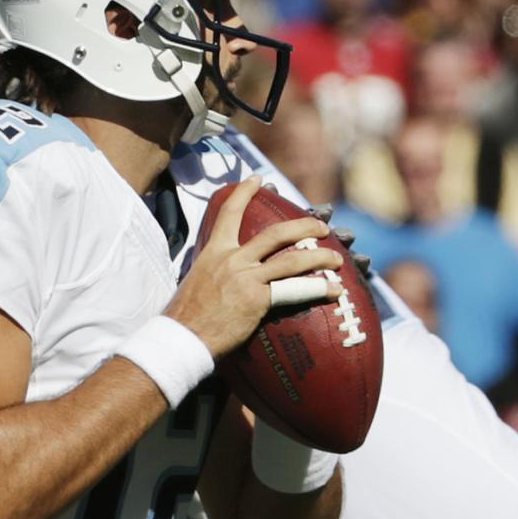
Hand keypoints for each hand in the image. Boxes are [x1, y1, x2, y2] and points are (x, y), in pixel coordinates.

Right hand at [164, 178, 346, 358]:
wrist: (181, 339)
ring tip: (337, 259)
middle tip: (322, 225)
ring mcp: (246, 279)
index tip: (258, 179)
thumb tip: (220, 274)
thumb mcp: (194, 282)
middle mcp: (232, 260)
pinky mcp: (257, 300)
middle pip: (276, 234)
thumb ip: (212, 272)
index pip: (229, 213)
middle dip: (304, 226)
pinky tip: (334, 290)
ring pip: (292, 261)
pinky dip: (317, 289)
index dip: (244, 192)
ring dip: (319, 257)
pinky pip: (293, 290)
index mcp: (213, 252)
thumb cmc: (184, 317)